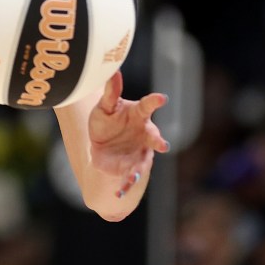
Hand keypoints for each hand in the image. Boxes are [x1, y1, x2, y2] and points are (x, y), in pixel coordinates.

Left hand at [88, 70, 169, 196]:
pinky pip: (131, 177)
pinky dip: (126, 185)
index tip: (162, 98)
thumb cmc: (107, 121)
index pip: (147, 106)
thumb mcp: (105, 106)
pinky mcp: (132, 167)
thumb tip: (114, 71)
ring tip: (136, 174)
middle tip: (162, 144)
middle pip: (153, 135)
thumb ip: (111, 92)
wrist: (102, 145)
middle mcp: (144, 133)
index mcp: (138, 115)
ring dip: (141, 167)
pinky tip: (119, 193)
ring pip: (144, 160)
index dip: (155, 101)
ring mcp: (140, 151)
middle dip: (158, 140)